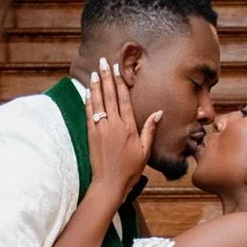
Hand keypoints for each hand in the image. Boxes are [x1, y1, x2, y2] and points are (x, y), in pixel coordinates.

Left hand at [88, 58, 159, 203]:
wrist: (109, 184)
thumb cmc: (129, 170)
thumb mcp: (144, 151)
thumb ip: (150, 130)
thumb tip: (159, 112)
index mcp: (128, 127)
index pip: (124, 99)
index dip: (119, 82)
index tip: (116, 69)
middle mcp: (114, 125)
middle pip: (109, 95)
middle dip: (106, 77)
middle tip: (103, 61)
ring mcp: (100, 129)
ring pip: (97, 102)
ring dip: (95, 85)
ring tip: (94, 72)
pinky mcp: (91, 135)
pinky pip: (89, 114)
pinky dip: (88, 102)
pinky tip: (87, 92)